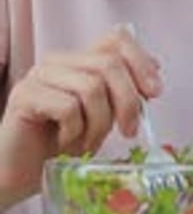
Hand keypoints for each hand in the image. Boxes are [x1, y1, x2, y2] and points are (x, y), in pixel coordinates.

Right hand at [0, 26, 161, 207]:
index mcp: (79, 61)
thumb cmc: (58, 147)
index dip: (140, 61)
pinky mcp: (24, 96)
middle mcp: (58, 61)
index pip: (116, 39)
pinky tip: (64, 143)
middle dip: (128, 100)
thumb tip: (154, 77)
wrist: (17, 174)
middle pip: (108, 64)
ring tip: (89, 143)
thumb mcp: (100, 118)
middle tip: (129, 130)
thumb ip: (121, 95)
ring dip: (99, 123)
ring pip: (91, 87)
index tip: (155, 92)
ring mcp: (39, 76)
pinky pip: (67, 107)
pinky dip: (74, 132)